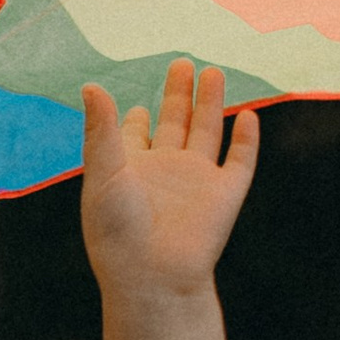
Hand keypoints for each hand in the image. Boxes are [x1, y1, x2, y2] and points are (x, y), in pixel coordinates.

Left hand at [80, 59, 259, 296]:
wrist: (153, 276)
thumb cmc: (118, 231)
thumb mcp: (103, 172)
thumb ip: (101, 128)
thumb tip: (91, 85)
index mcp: (131, 168)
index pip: (135, 136)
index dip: (134, 120)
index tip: (133, 108)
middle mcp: (165, 171)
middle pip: (175, 123)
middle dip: (178, 94)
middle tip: (181, 62)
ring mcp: (197, 181)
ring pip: (207, 132)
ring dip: (211, 102)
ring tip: (213, 71)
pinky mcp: (225, 194)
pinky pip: (240, 161)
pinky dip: (246, 139)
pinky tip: (248, 115)